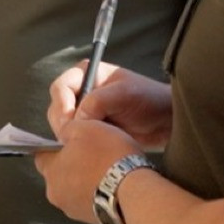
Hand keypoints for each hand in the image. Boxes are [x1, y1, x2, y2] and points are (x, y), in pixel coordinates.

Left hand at [35, 118, 141, 223]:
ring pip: (75, 190)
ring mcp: (74, 211)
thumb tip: (63, 136)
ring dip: (86, 181)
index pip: (42, 157)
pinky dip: (98, 194)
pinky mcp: (92, 221)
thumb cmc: (108, 156)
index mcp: (50, 171)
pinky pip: (91, 202)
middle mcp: (56, 195)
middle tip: (94, 154)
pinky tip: (115, 185)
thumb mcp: (86, 127)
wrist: (134, 192)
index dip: (56, 147)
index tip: (72, 142)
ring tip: (108, 171)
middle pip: (59, 175)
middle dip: (73, 166)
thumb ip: (68, 129)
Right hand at [47, 60, 172, 148]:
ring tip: (84, 144)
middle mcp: (83, 90)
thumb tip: (77, 118)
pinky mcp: (91, 128)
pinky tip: (86, 149)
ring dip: (69, 134)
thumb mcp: (125, 94)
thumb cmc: (148, 99)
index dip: (62, 105)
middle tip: (72, 138)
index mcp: (88, 73)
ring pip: (63, 124)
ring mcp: (85, 110)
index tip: (69, 123)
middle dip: (63, 123)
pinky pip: (74, 135)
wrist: (165, 120)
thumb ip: (98, 101)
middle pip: (58, 106)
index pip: (61, 87)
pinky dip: (76, 142)